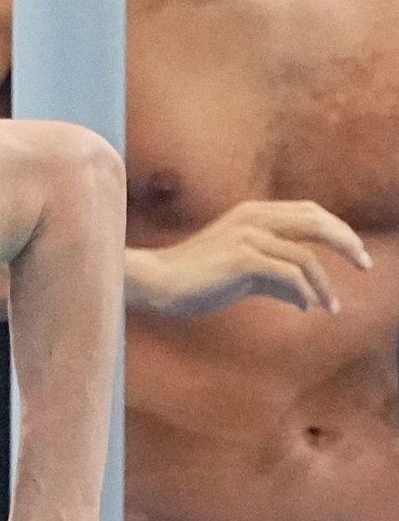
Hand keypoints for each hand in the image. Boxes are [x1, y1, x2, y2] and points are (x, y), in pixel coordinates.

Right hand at [128, 199, 371, 317]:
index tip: (355, 253)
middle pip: (317, 222)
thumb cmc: (192, 281)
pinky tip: (306, 307)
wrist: (154, 283)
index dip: (337, 230)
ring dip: (324, 284)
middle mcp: (254, 218)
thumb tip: (306, 297)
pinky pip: (289, 274)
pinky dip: (303, 292)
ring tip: (332, 306)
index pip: (309, 213)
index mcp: (253, 213)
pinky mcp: (243, 259)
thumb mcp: (239, 274)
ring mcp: (248, 236)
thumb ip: (272, 277)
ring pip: (305, 256)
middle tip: (366, 264)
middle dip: (347, 243)